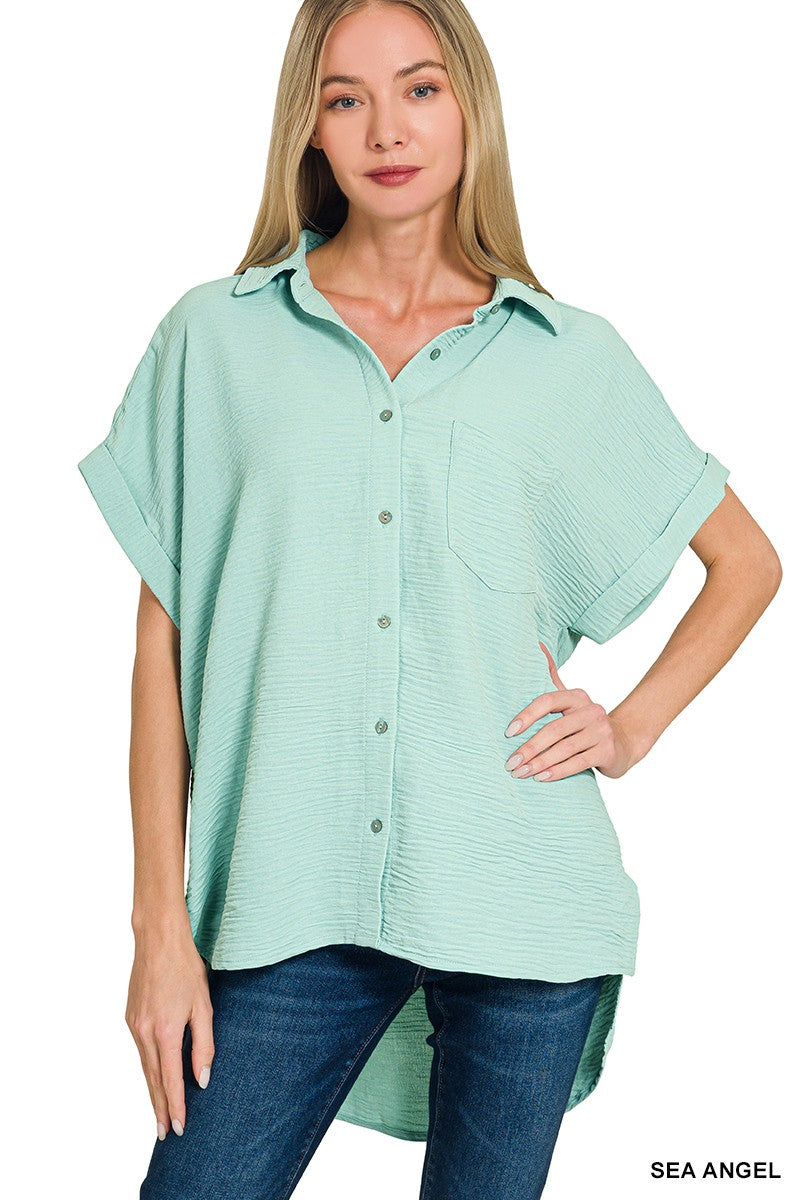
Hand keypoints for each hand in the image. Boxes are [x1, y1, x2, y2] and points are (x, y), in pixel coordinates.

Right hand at [126, 927, 214, 1140]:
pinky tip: (154, 1078)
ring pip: (145, 1067)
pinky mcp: (130, 1018)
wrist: (158, 940)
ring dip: (152, 1091)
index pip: (171, 1079)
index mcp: (166, 1032)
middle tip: (164, 1134)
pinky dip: (148, 1069)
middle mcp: (145, 1033)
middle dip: (160, 1107)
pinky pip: (140, 1051)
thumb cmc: (186, 968)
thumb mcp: (204, 1006)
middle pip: (153, 1080)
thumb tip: (202, 1079)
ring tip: (160, 1113)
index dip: (176, 1105)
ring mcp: (134, 1026)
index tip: (178, 1128)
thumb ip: (204, 1045)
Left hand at [503, 641, 638, 781]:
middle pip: (554, 729)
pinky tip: (541, 778)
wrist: (624, 744)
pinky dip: (557, 771)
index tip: (508, 732)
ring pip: (564, 748)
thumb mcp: (569, 701)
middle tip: (510, 762)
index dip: (527, 715)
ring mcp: (602, 730)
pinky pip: (577, 762)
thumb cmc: (585, 724)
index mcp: (578, 696)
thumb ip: (551, 676)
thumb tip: (536, 644)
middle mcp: (591, 710)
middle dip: (529, 747)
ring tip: (520, 773)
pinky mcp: (608, 751)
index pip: (548, 700)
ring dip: (539, 762)